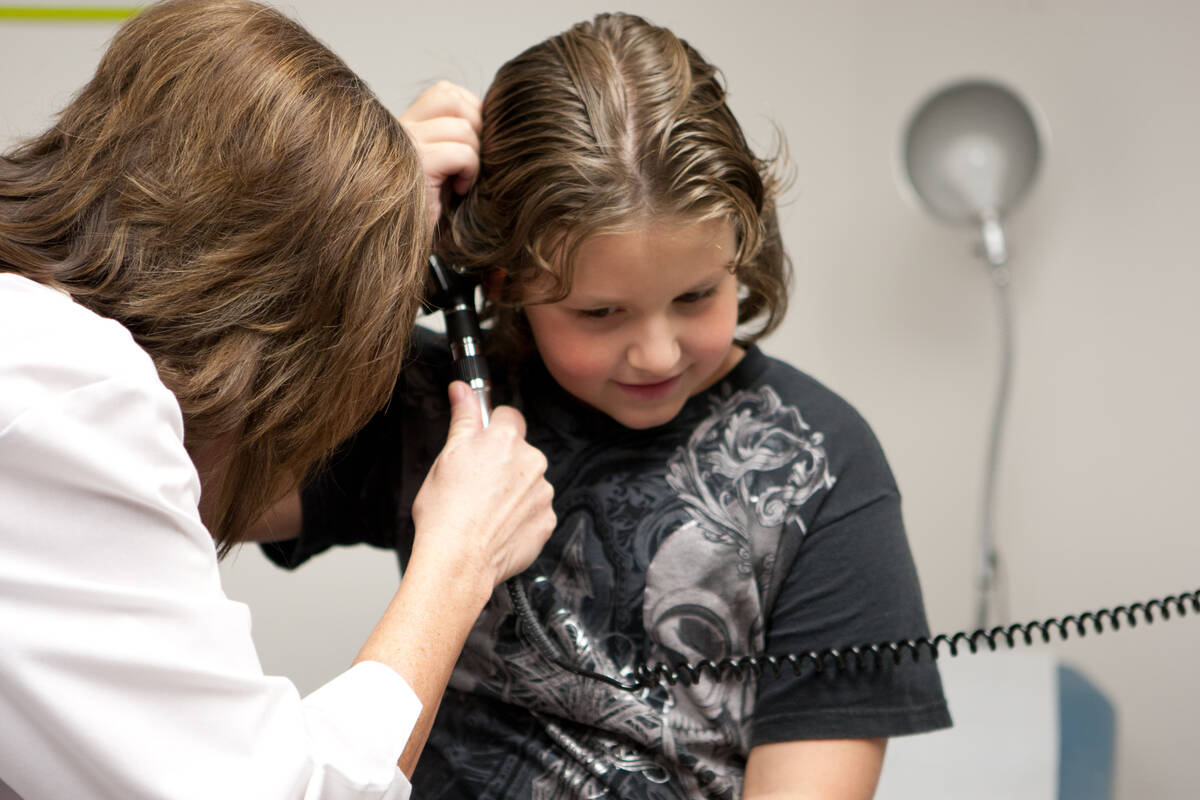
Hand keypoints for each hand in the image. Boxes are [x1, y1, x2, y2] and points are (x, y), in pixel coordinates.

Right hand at [399, 80, 481, 224]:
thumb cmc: (423, 211)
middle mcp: (401, 128)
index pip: (445, 91)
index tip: (472, 144)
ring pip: (462, 127)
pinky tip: (459, 190)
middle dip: (476, 128)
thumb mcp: (439, 166)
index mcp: (405, 124)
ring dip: (474, 155)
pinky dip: (470, 171)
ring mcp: (406, 144)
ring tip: (464, 178)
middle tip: (473, 159)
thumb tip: (490, 119)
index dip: (470, 111)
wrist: (398, 245)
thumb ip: (452, 138)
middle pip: (454, 98)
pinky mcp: (417, 165)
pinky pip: (461, 152)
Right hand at [409, 381, 554, 596]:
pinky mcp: (547, 522)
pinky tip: (498, 527)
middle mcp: (532, 462)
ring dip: (514, 491)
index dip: (493, 430)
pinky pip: (535, 511)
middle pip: (520, 451)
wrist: (458, 560)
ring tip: (484, 511)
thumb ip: (463, 418)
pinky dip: (521, 517)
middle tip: (475, 484)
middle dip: (503, 463)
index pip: (509, 417)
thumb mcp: (447, 456)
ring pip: (529, 482)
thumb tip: (463, 389)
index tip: (481, 443)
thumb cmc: (445, 512)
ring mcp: (543, 493)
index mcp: (506, 440)